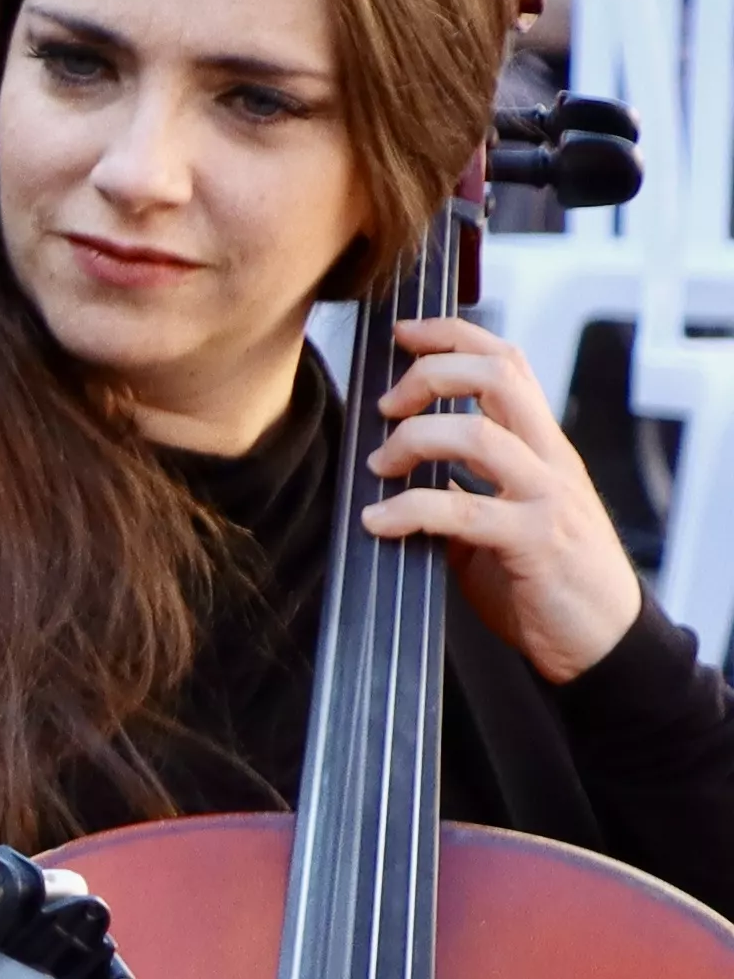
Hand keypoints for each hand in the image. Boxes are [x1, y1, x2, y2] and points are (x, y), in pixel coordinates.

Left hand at [370, 315, 643, 684]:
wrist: (600, 644)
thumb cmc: (546, 581)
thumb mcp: (501, 521)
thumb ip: (461, 488)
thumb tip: (396, 473)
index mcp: (542, 446)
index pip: (507, 363)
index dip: (453, 336)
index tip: (403, 334)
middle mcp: (550, 460)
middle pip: (496, 376)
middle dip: (429, 374)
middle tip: (386, 406)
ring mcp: (547, 497)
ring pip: (480, 433)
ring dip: (413, 440)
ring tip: (380, 466)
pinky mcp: (536, 542)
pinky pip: (465, 510)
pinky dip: (408, 508)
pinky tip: (378, 522)